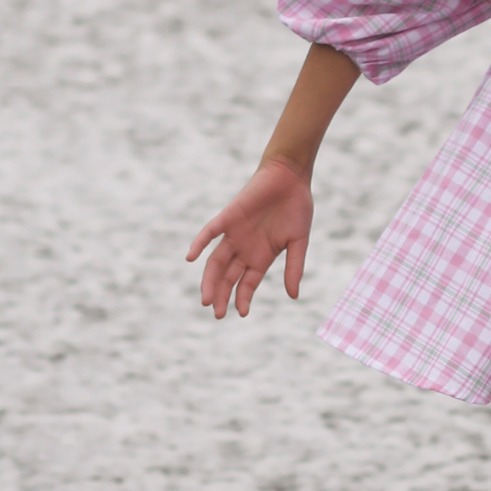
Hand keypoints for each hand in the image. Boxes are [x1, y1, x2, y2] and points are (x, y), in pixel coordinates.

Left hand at [186, 158, 313, 319]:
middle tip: (216, 313)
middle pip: (227, 277)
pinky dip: (199, 244)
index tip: (241, 313)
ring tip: (206, 299)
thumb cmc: (297, 208)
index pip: (247, 284)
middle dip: (221, 296)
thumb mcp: (298, 241)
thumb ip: (294, 267)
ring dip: (210, 280)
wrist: (289, 177)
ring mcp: (234, 234)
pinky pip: (209, 232)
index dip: (243, 299)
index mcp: (261, 257)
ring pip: (216, 262)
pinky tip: (191, 258)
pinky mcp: (228, 217)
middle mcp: (244, 248)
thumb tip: (293, 296)